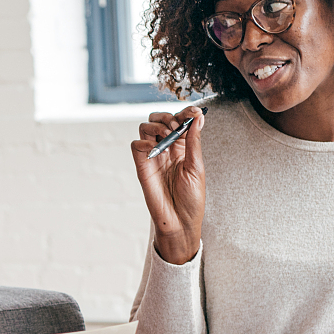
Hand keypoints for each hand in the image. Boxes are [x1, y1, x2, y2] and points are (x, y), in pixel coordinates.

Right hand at [131, 106, 205, 264]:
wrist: (180, 221)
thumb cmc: (191, 199)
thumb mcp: (197, 167)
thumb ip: (194, 141)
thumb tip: (197, 117)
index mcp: (184, 147)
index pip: (181, 120)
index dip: (185, 112)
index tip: (193, 112)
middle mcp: (167, 148)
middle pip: (160, 119)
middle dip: (168, 116)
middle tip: (176, 125)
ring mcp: (153, 156)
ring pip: (146, 127)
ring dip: (156, 125)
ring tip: (167, 136)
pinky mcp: (142, 165)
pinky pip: (136, 145)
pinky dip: (144, 141)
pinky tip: (155, 150)